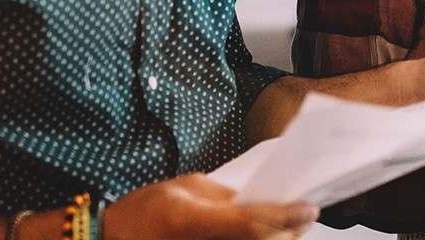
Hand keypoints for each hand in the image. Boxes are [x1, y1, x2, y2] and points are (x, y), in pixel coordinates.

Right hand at [104, 174, 317, 239]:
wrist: (115, 237)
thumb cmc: (145, 211)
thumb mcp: (187, 189)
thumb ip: (227, 198)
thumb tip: (263, 203)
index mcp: (190, 220)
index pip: (251, 223)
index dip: (286, 216)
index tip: (309, 208)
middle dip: (287, 232)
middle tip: (303, 218)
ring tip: (287, 227)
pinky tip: (264, 236)